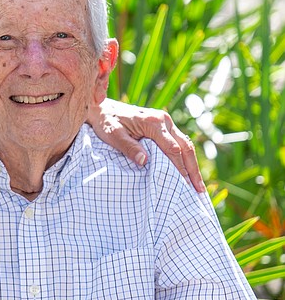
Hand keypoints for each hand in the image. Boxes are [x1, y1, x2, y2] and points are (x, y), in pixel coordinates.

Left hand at [89, 98, 203, 192]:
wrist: (102, 108)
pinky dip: (185, 158)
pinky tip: (187, 172)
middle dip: (192, 169)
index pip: (172, 148)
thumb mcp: (113, 135)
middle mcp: (164, 120)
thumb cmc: (106, 122)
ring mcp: (165, 122)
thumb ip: (129, 147)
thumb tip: (144, 161)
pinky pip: (178, 143)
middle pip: (185, 147)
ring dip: (192, 165)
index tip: (184, 185)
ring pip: (185, 145)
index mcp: (153, 122)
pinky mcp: (163, 126)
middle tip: (198, 191)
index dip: (179, 168)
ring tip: (197, 186)